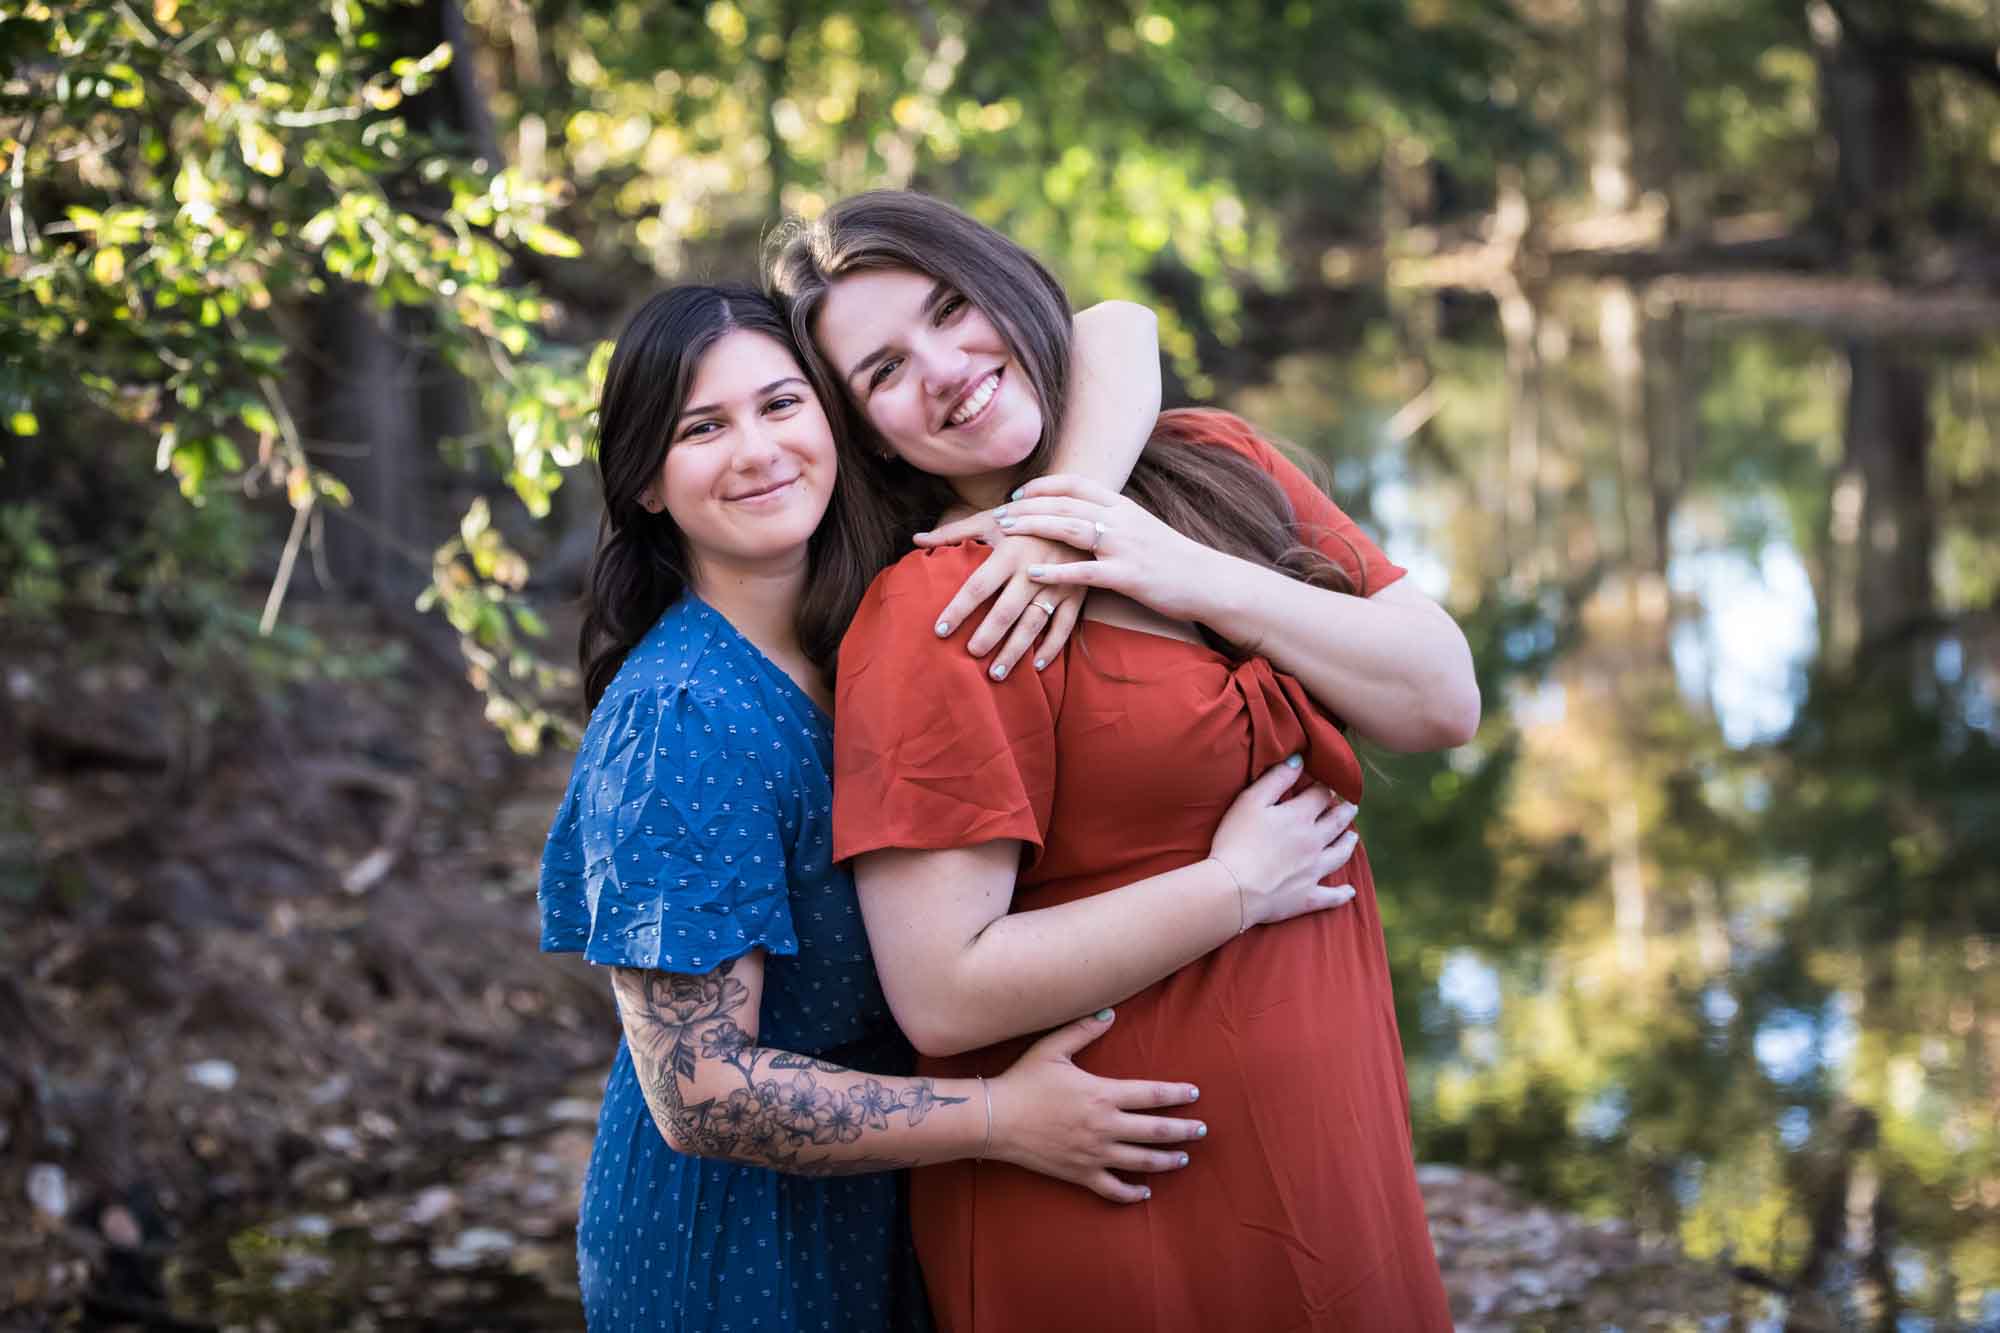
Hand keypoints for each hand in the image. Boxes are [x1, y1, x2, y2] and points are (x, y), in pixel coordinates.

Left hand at [916, 513, 1092, 677]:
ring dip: (1015, 650)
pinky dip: (1052, 647)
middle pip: (1006, 610)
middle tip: (970, 654)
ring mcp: (1057, 584)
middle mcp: (1033, 571)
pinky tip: (1035, 665)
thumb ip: (954, 532)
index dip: (958, 609)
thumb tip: (916, 539)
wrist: (1077, 513)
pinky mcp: (1076, 594)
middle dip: (988, 634)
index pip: (978, 586)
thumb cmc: (1025, 518)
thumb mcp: (990, 519)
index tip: (940, 630)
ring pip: (1033, 623)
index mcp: (1009, 552)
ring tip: (996, 673)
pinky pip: (1064, 626)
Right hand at [985, 1009, 1204, 1204]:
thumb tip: (1110, 1012)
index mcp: (1102, 1094)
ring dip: (1167, 1160)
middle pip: (1155, 1131)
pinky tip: (1146, 1191)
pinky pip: (1113, 1189)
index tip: (1195, 1094)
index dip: (1177, 1094)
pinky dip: (1132, 1193)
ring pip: (1141, 1162)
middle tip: (1202, 1130)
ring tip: (1183, 1158)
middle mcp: (1104, 1127)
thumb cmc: (1023, 1080)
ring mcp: (1094, 1154)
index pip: (1151, 1095)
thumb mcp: (1053, 1048)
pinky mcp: (1080, 1174)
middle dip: (1183, 1131)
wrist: (994, 1120)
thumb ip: (1083, 1029)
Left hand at [994, 475, 1229, 624]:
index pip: (1077, 484)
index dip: (1044, 485)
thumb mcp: (1142, 530)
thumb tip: (1083, 518)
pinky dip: (1056, 571)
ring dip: (1035, 527)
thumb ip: (1113, 521)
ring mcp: (1125, 546)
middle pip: (1066, 503)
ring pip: (1071, 528)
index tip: (1019, 493)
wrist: (1210, 581)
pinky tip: (1033, 572)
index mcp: (1123, 506)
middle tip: (999, 513)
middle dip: (1029, 506)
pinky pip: (1085, 571)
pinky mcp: (1128, 576)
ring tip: (1006, 532)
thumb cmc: (1173, 560)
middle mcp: (1122, 520)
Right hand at [1209, 756, 1359, 929]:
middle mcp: (1314, 842)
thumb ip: (1276, 779)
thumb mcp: (1250, 801)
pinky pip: (1331, 896)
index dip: (1324, 788)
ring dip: (1348, 844)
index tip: (1326, 786)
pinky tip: (1350, 891)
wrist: (1234, 888)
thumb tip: (1299, 760)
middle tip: (1351, 807)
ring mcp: (1313, 871)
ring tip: (1353, 837)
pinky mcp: (1307, 897)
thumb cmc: (1236, 841)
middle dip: (1344, 812)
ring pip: (1340, 854)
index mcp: (1300, 816)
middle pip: (1336, 823)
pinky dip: (1342, 894)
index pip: (1320, 796)